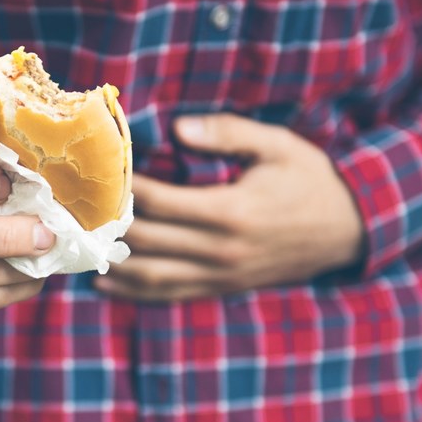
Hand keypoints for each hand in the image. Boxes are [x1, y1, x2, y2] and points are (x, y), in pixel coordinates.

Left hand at [95, 114, 364, 301]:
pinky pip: (169, 295)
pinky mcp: (222, 288)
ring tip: (79, 244)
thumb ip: (226, 133)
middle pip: (144, 241)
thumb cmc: (311, 180)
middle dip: (104, 225)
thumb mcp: (277, 145)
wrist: (351, 231)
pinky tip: (104, 281)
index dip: (121, 188)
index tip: (94, 171)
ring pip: (150, 276)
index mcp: (229, 211)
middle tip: (70, 208)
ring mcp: (220, 275)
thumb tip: (176, 127)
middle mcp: (220, 250)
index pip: (157, 201)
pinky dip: (133, 292)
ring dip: (110, 263)